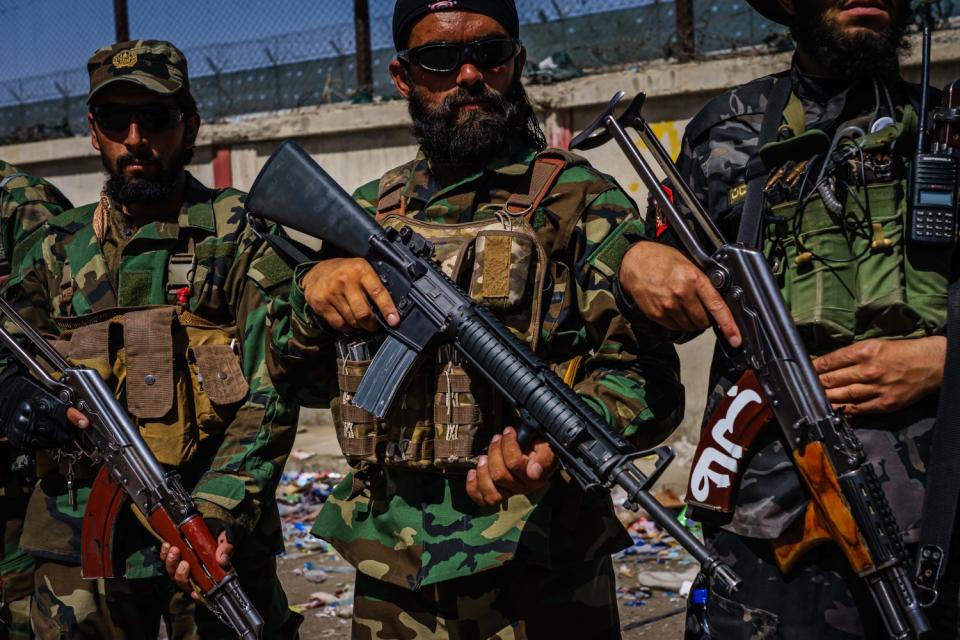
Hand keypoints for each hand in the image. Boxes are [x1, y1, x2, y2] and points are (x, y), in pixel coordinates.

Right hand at [1, 375, 88, 451]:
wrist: (7, 400)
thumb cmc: (29, 394)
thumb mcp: (47, 393)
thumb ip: (63, 403)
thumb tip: (80, 415)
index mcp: (36, 403)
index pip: (60, 413)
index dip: (74, 418)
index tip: (84, 423)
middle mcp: (27, 417)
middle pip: (57, 431)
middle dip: (68, 431)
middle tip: (73, 428)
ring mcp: (22, 431)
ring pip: (51, 441)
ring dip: (59, 438)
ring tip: (60, 431)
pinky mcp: (19, 441)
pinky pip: (40, 447)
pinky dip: (48, 442)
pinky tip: (48, 435)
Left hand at [159, 528, 232, 598]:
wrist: (211, 525)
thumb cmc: (219, 536)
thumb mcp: (226, 540)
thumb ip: (226, 548)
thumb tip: (222, 560)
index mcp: (209, 574)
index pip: (203, 591)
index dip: (198, 595)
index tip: (195, 593)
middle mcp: (194, 574)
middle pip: (184, 582)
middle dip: (182, 575)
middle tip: (185, 563)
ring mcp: (183, 567)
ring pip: (172, 572)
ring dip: (172, 563)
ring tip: (175, 550)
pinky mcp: (175, 557)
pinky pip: (165, 559)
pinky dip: (164, 554)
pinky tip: (167, 546)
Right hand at [302, 258, 399, 332]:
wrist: (316, 272)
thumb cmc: (344, 272)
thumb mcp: (361, 269)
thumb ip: (374, 283)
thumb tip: (391, 307)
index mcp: (360, 269)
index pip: (377, 292)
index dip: (387, 309)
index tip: (393, 321)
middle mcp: (345, 280)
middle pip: (363, 312)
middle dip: (372, 324)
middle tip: (376, 325)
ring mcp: (332, 292)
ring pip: (352, 320)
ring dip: (360, 326)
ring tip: (362, 322)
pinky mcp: (321, 304)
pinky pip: (339, 324)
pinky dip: (347, 327)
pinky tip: (349, 322)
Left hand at [466, 427, 557, 506]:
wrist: (535, 455)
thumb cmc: (538, 448)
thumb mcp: (546, 446)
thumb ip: (544, 457)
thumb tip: (534, 472)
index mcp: (536, 477)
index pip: (515, 464)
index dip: (508, 445)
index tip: (509, 431)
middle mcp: (523, 488)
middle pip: (500, 475)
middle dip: (494, 452)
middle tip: (496, 439)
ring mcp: (509, 493)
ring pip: (491, 492)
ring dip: (482, 471)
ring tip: (484, 456)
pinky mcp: (497, 496)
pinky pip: (482, 500)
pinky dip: (473, 487)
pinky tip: (473, 472)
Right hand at [619, 242, 740, 346]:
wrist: (635, 262)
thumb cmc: (662, 259)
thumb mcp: (689, 262)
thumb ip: (704, 280)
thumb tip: (721, 299)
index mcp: (693, 278)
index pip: (717, 306)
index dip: (729, 325)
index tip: (735, 338)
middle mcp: (681, 293)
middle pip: (704, 321)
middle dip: (706, 319)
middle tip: (701, 308)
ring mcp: (667, 306)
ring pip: (689, 327)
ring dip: (691, 322)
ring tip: (684, 306)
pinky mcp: (656, 314)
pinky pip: (675, 327)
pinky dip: (678, 322)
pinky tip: (673, 308)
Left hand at [813, 336, 945, 414]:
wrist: (930, 364)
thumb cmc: (901, 352)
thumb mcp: (873, 344)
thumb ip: (850, 354)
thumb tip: (826, 362)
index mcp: (864, 352)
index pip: (830, 361)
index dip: (813, 367)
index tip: (804, 370)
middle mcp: (868, 370)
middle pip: (832, 379)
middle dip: (815, 383)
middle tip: (802, 386)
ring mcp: (876, 389)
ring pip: (842, 395)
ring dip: (825, 398)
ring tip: (812, 398)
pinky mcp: (884, 403)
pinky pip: (858, 408)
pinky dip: (843, 409)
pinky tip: (833, 408)